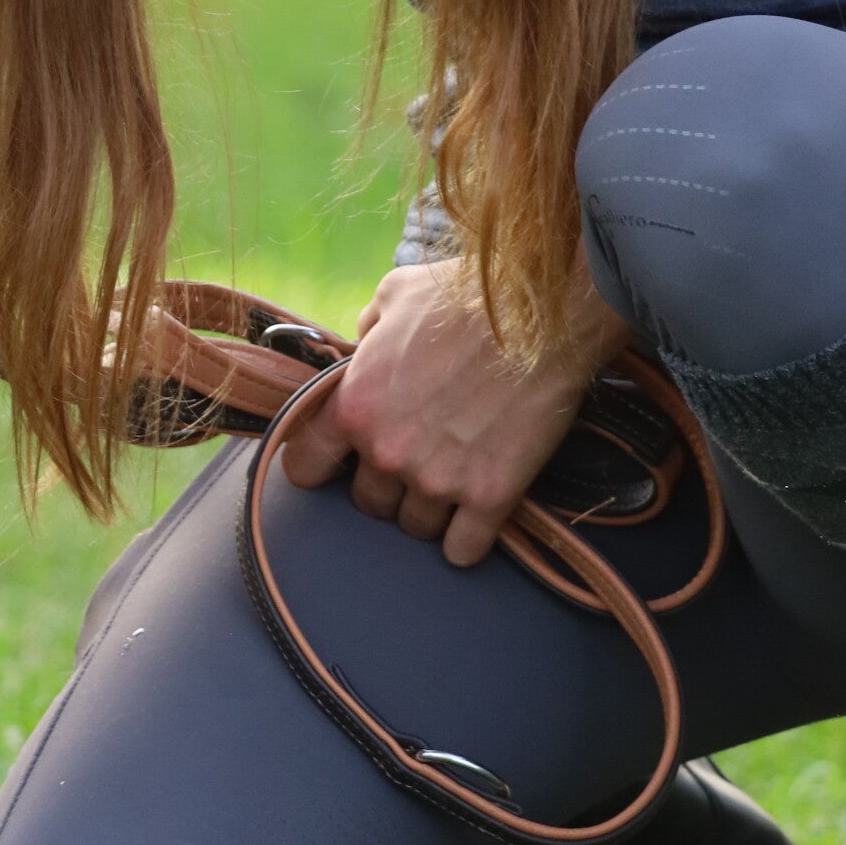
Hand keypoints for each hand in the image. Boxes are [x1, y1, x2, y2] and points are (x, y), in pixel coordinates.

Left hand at [280, 255, 628, 565]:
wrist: (541, 314)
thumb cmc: (464, 296)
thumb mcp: (394, 294)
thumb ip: (367, 328)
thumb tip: (361, 345)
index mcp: (354, 405)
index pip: (304, 468)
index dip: (321, 466)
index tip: (340, 461)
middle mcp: (387, 450)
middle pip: (369, 503)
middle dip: (388, 484)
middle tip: (417, 457)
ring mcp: (438, 479)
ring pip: (417, 527)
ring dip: (430, 509)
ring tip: (452, 478)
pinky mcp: (489, 496)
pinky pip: (463, 550)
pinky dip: (467, 541)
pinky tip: (475, 519)